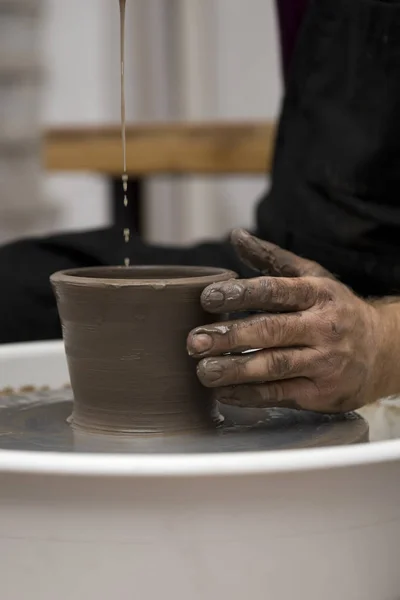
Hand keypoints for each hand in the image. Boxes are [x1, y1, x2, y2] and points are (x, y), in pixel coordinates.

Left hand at [187, 229, 383, 412]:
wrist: (384, 351)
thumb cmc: (337, 310)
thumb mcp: (312, 277)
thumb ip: (272, 259)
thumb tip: (236, 236)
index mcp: (317, 294)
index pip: (275, 290)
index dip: (240, 294)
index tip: (208, 298)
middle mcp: (323, 327)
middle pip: (270, 330)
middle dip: (229, 336)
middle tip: (194, 341)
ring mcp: (324, 362)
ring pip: (273, 365)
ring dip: (235, 370)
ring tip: (203, 371)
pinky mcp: (321, 393)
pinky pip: (280, 394)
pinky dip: (249, 395)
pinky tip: (224, 392)